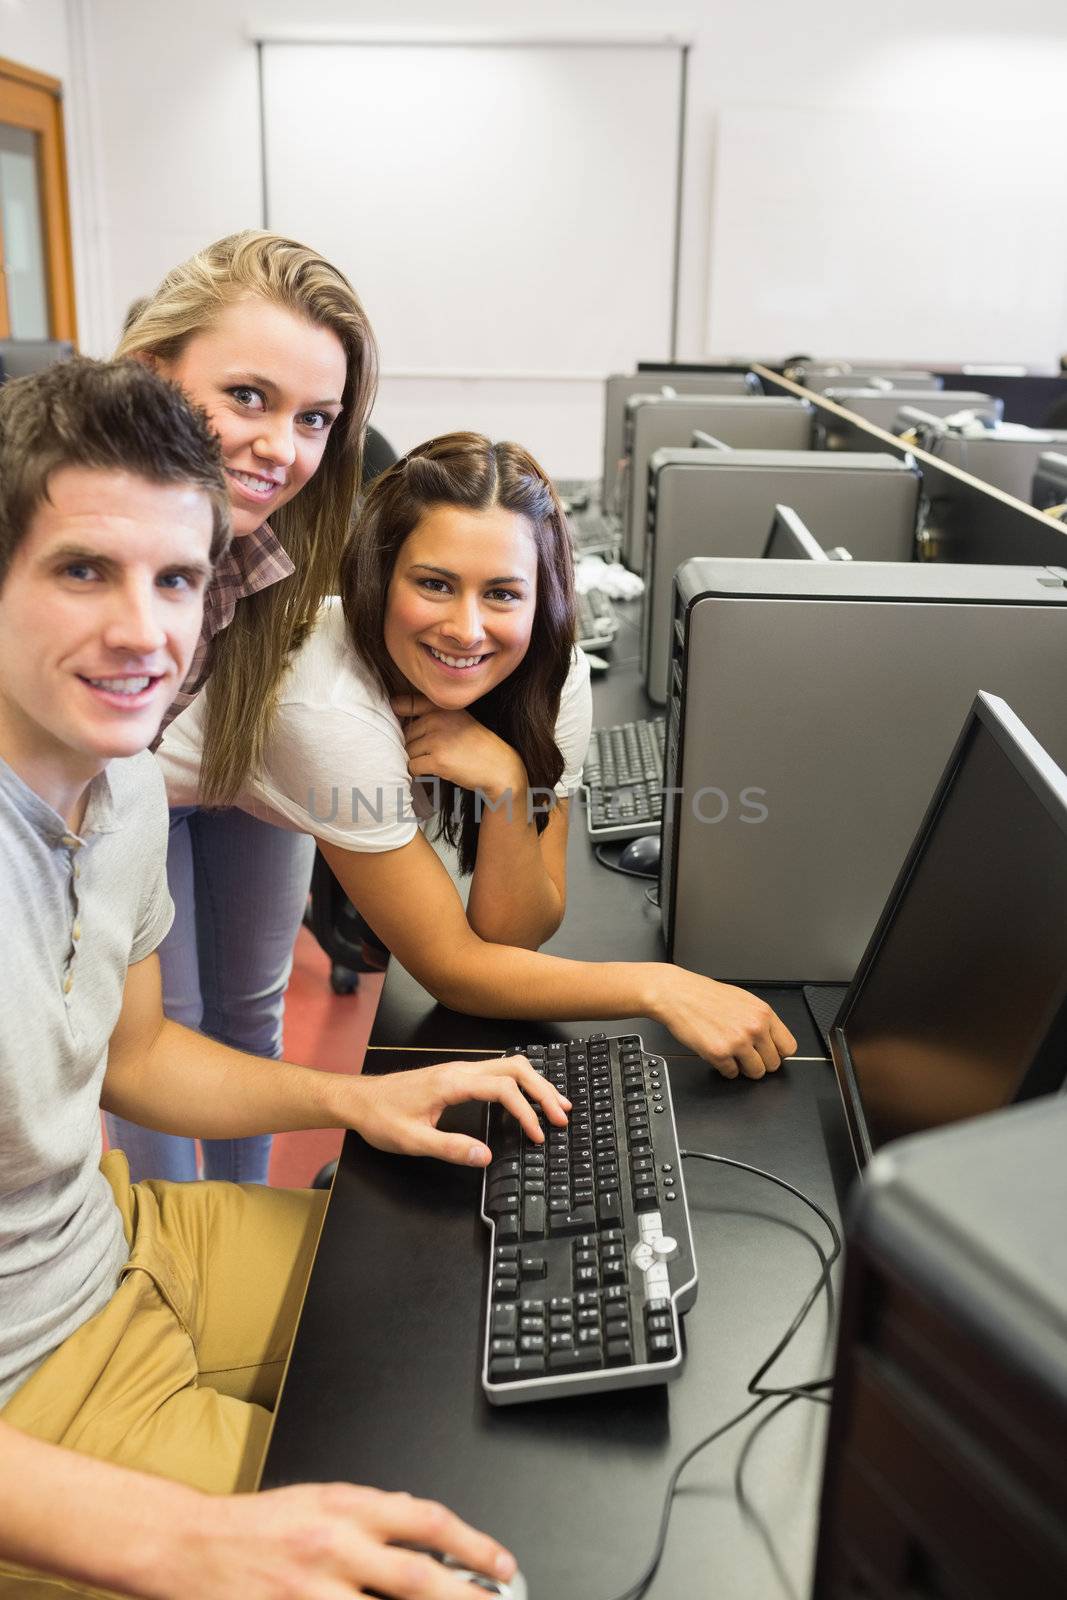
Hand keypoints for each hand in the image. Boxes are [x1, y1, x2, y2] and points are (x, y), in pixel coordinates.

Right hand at [169, 1482, 518, 1599]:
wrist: (186, 1544)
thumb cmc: (255, 1524)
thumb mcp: (318, 1499)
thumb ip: (369, 1515)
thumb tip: (422, 1527)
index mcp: (345, 1506)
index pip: (425, 1521)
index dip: (473, 1543)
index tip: (503, 1565)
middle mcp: (334, 1547)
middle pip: (418, 1579)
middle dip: (466, 1597)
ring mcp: (311, 1592)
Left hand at [346, 1054, 569, 1165]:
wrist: (357, 1100)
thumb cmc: (380, 1118)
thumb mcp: (413, 1141)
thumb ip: (451, 1148)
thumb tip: (486, 1157)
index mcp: (452, 1083)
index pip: (503, 1089)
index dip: (525, 1112)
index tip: (537, 1135)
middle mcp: (459, 1070)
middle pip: (515, 1069)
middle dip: (542, 1090)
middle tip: (562, 1115)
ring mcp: (459, 1070)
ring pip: (508, 1066)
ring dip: (535, 1083)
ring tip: (555, 1104)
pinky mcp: (456, 1075)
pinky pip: (497, 1071)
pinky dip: (520, 1082)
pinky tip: (528, 1095)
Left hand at [391, 692, 525, 804]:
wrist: (499, 766)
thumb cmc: (476, 745)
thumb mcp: (457, 719)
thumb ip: (431, 715)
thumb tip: (396, 715)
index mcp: (441, 706)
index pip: (404, 703)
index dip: (397, 712)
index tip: (396, 718)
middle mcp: (437, 719)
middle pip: (405, 735)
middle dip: (413, 746)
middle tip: (433, 752)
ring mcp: (437, 739)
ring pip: (408, 752)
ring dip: (417, 760)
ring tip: (437, 761)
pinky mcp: (437, 760)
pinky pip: (412, 767)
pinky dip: (419, 772)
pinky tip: (435, 770)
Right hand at [647, 966, 797, 1078]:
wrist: (678, 995)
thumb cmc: (705, 995)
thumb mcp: (743, 1000)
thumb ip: (760, 1020)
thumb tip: (773, 1041)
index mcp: (763, 1013)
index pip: (788, 1047)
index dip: (777, 1053)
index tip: (768, 1053)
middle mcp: (754, 1028)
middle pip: (773, 1064)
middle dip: (760, 1062)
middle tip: (746, 1055)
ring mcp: (738, 1042)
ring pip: (756, 1073)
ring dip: (744, 1068)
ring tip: (732, 1054)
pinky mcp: (719, 1054)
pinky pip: (731, 1073)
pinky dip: (724, 1068)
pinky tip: (717, 1052)